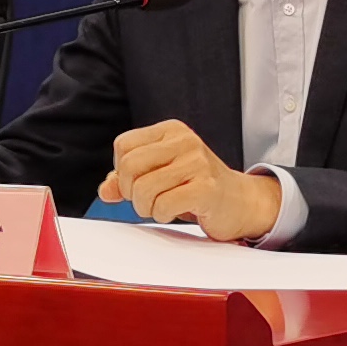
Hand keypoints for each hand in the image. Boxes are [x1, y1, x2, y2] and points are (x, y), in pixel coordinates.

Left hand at [100, 122, 283, 242]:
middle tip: (147, 200)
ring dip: (147, 208)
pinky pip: (163, 205)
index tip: (139, 183)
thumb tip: (105, 190)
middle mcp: (184, 140)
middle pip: (129, 166)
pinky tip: (177, 212)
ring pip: (143, 189)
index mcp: (171, 130)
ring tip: (163, 207)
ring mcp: (198, 162)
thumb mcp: (160, 176)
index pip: (123, 146)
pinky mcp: (206, 187)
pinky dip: (163, 215)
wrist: (240, 202)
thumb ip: (129, 180)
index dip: (123, 172)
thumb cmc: (195, 187)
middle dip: (131, 192)